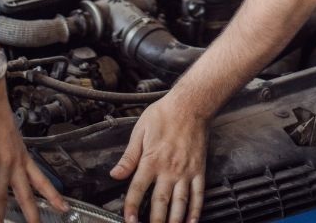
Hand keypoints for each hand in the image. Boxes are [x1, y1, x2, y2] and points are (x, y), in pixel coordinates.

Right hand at [0, 87, 68, 222]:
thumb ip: (6, 150)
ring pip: (1, 196)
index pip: (42, 180)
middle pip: (26, 194)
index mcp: (23, 155)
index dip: (54, 195)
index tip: (64, 208)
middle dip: (32, 215)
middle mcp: (15, 162)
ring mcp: (1, 163)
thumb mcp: (9, 136)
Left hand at [110, 94, 206, 222]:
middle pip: (160, 202)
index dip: (132, 207)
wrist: (190, 105)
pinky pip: (198, 195)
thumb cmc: (164, 114)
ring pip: (180, 204)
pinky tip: (191, 222)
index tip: (129, 221)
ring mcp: (186, 171)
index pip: (138, 188)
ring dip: (174, 221)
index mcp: (152, 159)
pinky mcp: (199, 171)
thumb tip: (115, 174)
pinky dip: (195, 211)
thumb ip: (129, 156)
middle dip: (154, 222)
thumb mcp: (140, 130)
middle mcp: (169, 169)